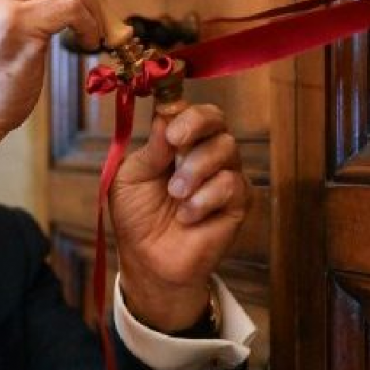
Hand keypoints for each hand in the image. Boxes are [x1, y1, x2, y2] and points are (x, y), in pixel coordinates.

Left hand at [109, 104, 249, 331]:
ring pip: (226, 148)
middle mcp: (205, 151)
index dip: (182, 109)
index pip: (189, 109)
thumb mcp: (130, 178)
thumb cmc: (137, 217)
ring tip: (175, 195)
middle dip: (195, 125)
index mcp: (177, 141)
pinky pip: (232, 184)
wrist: (150, 261)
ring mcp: (225, 174)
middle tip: (176, 142)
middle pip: (216, 118)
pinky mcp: (239, 201)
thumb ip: (151, 149)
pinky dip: (206, 198)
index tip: (169, 121)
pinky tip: (188, 216)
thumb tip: (167, 116)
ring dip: (195, 169)